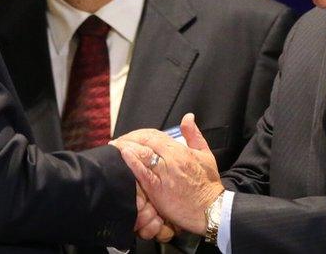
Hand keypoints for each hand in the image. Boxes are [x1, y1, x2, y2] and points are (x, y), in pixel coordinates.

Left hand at [118, 114, 224, 234]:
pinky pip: (142, 172)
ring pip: (142, 154)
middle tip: (118, 142)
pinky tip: (122, 155)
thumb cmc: (208, 184)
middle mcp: (172, 159)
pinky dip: (132, 162)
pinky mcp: (158, 189)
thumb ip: (194, 135)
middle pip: (146, 141)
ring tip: (114, 147)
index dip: (140, 134)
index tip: (131, 137)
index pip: (155, 135)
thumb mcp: (205, 154)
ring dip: (126, 147)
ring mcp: (164, 174)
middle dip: (129, 139)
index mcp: (181, 150)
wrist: (212, 209)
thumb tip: (188, 116)